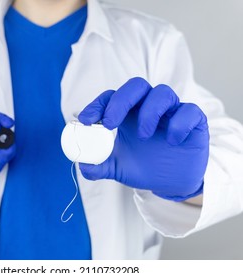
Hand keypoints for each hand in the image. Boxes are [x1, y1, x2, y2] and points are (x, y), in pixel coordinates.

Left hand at [78, 77, 208, 200]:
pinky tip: (172, 141)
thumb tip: (82, 164)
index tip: (85, 120)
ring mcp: (172, 112)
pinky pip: (189, 111)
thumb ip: (99, 166)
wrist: (172, 183)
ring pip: (162, 93)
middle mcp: (149, 107)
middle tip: (110, 123)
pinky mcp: (193, 121)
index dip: (98, 105)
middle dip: (120, 101)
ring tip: (143, 135)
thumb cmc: (144, 167)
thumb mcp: (118, 168)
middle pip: (136, 86)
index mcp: (128, 114)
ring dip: (149, 112)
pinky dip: (178, 124)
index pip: (111, 97)